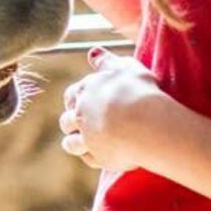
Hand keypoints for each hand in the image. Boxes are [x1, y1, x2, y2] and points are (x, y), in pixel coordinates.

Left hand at [58, 47, 174, 171]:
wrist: (143, 122)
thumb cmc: (137, 91)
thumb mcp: (125, 67)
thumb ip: (107, 61)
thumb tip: (92, 52)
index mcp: (85, 91)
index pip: (71, 95)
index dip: (74, 99)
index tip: (77, 102)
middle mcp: (80, 114)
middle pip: (67, 120)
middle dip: (70, 123)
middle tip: (78, 125)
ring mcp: (87, 137)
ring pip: (71, 143)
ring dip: (74, 143)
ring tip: (81, 144)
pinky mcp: (98, 156)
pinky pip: (89, 159)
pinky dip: (92, 157)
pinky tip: (100, 156)